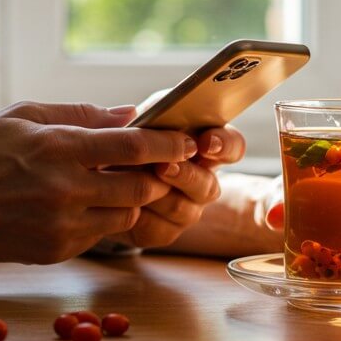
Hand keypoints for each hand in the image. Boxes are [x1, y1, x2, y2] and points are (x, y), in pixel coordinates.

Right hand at [0, 102, 197, 263]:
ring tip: (115, 184)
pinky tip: (84, 205)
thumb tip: (129, 115)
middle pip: (140, 187)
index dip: (169, 144)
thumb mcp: (24, 115)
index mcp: (57, 148)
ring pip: (126, 216)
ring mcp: (59, 225)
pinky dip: (102, 220)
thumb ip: (80, 114)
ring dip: (130, 200)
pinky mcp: (54, 251)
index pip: (133, 146)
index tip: (188, 141)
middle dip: (155, 175)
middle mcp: (63, 190)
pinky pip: (100, 236)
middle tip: (157, 165)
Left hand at [112, 121, 245, 248]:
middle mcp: (204, 181)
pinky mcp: (164, 231)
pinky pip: (158, 230)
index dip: (224, 146)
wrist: (107, 170)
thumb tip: (146, 112)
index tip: (206, 142)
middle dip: (186, 175)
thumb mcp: (147, 115)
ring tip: (132, 180)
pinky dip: (139, 215)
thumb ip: (157, 109)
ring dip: (157, 194)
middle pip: (210, 186)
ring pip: (183, 210)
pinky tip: (121, 201)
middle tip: (163, 165)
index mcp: (208, 147)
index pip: (233, 147)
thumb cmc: (134, 135)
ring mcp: (187, 209)